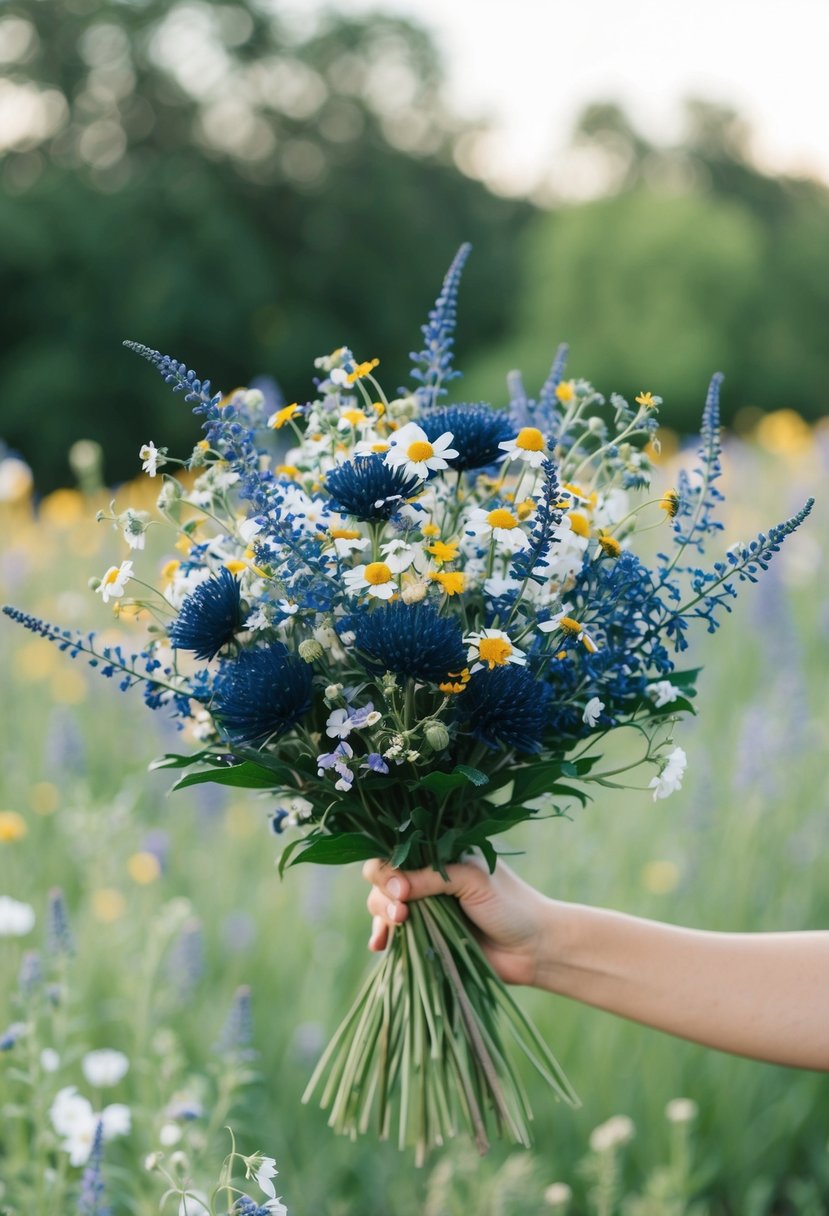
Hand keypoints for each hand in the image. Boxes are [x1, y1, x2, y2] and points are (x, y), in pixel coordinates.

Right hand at [362, 855, 552, 986]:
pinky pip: (393, 932)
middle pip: (383, 878)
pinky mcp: (425, 935)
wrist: (533, 949)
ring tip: (398, 929)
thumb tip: (394, 888)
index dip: (389, 869)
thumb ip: (432, 879)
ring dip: (382, 916)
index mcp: (440, 855)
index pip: (397, 851)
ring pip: (383, 904)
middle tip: (402, 915)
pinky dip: (381, 935)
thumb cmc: (511, 906)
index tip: (401, 890)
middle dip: (384, 895)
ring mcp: (425, 908)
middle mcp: (428, 878)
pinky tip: (380, 945)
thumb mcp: (472, 881)